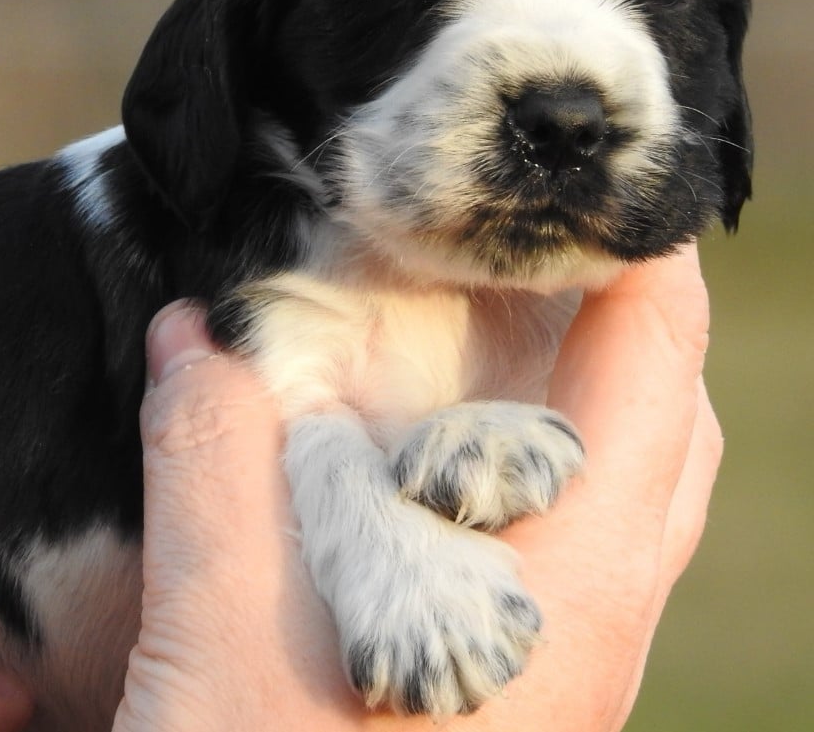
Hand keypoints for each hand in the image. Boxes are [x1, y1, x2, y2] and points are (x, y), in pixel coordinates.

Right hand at [118, 243, 718, 730]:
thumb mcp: (221, 624)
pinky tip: (394, 464)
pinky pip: (532, 549)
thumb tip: (189, 330)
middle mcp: (592, 624)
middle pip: (654, 423)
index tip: (574, 165)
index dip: (633, 244)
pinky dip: (489, 471)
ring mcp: (555, 668)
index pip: (651, 364)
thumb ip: (210, 453)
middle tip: (504, 240)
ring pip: (600, 492)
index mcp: (572, 589)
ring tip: (457, 325)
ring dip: (551, 393)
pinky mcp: (500, 698)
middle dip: (602, 311)